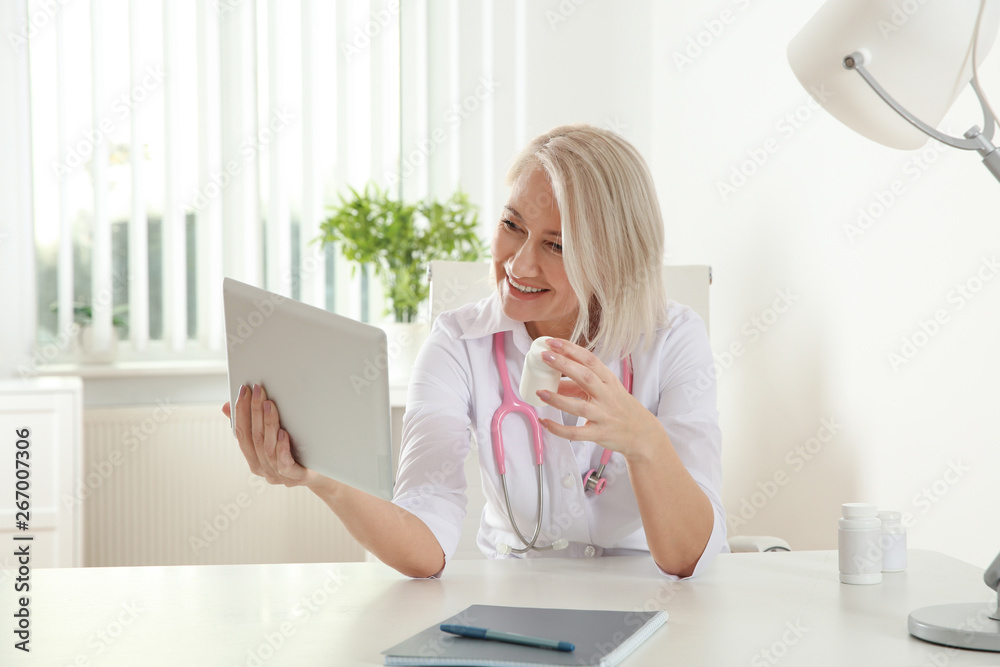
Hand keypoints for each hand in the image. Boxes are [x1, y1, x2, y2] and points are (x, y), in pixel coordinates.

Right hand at [222, 384, 321, 487]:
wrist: (322, 473)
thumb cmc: (296, 451)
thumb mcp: (273, 435)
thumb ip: (253, 423)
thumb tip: (226, 406)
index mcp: (254, 458)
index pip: (241, 433)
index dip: (240, 411)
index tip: (243, 390)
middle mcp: (263, 468)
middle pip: (254, 438)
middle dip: (254, 411)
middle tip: (258, 391)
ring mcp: (278, 475)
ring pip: (268, 448)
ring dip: (268, 424)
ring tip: (270, 405)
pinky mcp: (296, 477)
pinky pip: (285, 464)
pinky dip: (282, 448)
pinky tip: (283, 433)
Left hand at [533, 338, 661, 461]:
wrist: (643, 434)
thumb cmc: (621, 408)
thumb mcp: (606, 392)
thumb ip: (580, 386)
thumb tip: (554, 382)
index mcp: (609, 381)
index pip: (590, 360)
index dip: (571, 350)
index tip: (553, 342)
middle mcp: (607, 396)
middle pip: (585, 377)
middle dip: (564, 365)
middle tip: (545, 356)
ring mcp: (604, 415)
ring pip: (579, 406)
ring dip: (558, 399)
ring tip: (540, 392)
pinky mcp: (599, 434)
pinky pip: (576, 433)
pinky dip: (559, 428)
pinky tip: (545, 422)